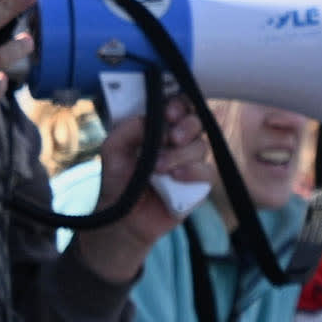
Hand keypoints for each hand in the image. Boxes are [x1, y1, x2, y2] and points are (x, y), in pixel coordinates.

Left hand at [71, 94, 214, 284]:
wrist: (122, 217)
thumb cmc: (118, 180)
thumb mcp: (113, 149)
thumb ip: (128, 128)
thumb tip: (152, 118)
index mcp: (161, 129)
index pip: (180, 106)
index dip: (180, 105)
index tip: (169, 113)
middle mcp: (179, 143)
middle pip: (197, 121)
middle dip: (187, 126)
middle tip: (172, 138)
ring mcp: (190, 163)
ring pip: (201, 146)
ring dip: (179, 154)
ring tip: (159, 168)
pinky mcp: (198, 185)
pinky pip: (207, 172)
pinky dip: (193, 172)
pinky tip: (176, 177)